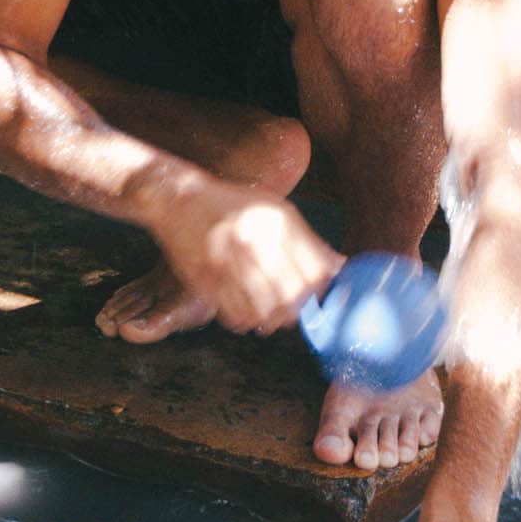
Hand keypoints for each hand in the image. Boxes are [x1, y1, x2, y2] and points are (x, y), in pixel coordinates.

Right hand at [146, 172, 339, 333]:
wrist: (179, 200)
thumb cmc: (232, 206)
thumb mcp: (276, 211)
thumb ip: (309, 242)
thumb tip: (341, 269)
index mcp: (276, 222)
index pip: (314, 272)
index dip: (322, 291)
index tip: (321, 297)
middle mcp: (253, 242)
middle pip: (291, 298)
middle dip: (298, 311)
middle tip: (295, 311)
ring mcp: (228, 263)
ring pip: (264, 313)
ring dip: (272, 320)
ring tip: (271, 313)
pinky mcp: (205, 280)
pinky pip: (235, 316)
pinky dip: (245, 321)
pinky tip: (247, 310)